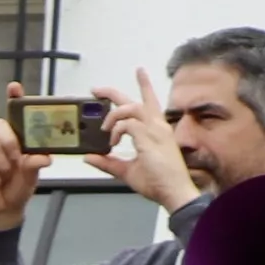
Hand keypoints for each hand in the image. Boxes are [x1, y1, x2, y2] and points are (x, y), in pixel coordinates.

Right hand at [0, 85, 39, 230]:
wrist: (5, 209)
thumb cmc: (19, 186)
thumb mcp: (33, 175)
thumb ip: (36, 163)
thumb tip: (44, 157)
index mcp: (18, 139)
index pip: (15, 114)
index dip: (14, 98)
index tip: (15, 88)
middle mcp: (1, 142)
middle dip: (8, 139)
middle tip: (17, 155)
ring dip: (4, 165)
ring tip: (7, 176)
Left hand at [86, 67, 201, 212]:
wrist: (173, 192)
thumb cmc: (159, 182)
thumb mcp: (127, 171)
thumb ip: (108, 163)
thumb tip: (90, 157)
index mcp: (156, 130)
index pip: (150, 102)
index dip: (144, 85)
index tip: (139, 72)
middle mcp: (157, 126)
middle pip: (135, 100)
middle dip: (113, 93)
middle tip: (96, 90)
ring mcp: (155, 130)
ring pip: (130, 108)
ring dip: (113, 116)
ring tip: (104, 130)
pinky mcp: (149, 137)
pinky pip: (127, 124)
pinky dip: (116, 131)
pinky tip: (112, 142)